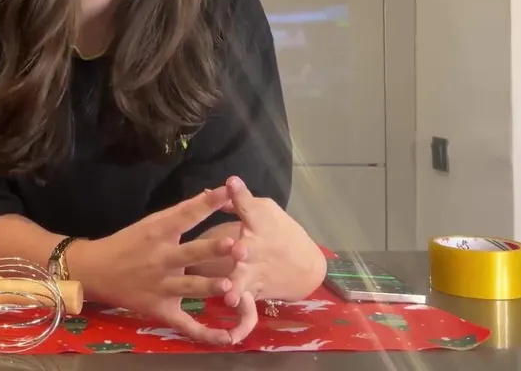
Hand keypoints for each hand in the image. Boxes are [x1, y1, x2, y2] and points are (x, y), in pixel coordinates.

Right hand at [72, 187, 245, 345]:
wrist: (95, 271)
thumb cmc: (127, 243)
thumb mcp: (150, 223)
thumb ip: (181, 211)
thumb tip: (211, 194)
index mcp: (157, 233)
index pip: (185, 216)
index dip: (207, 204)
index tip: (228, 192)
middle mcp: (161, 259)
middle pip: (190, 254)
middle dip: (213, 250)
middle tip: (237, 246)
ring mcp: (161, 287)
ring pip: (189, 288)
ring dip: (210, 287)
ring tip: (231, 286)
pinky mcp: (160, 310)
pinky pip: (185, 324)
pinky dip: (205, 334)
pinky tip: (228, 338)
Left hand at [220, 177, 325, 313]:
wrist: (305, 265)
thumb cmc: (280, 232)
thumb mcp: (265, 210)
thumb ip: (239, 202)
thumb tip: (215, 189)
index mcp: (258, 225)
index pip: (249, 206)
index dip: (241, 194)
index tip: (232, 184)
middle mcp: (255, 250)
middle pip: (247, 249)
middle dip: (240, 249)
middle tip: (238, 250)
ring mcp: (254, 274)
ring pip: (243, 282)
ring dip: (237, 288)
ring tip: (229, 295)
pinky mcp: (253, 293)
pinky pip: (247, 313)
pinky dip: (242, 325)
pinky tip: (232, 336)